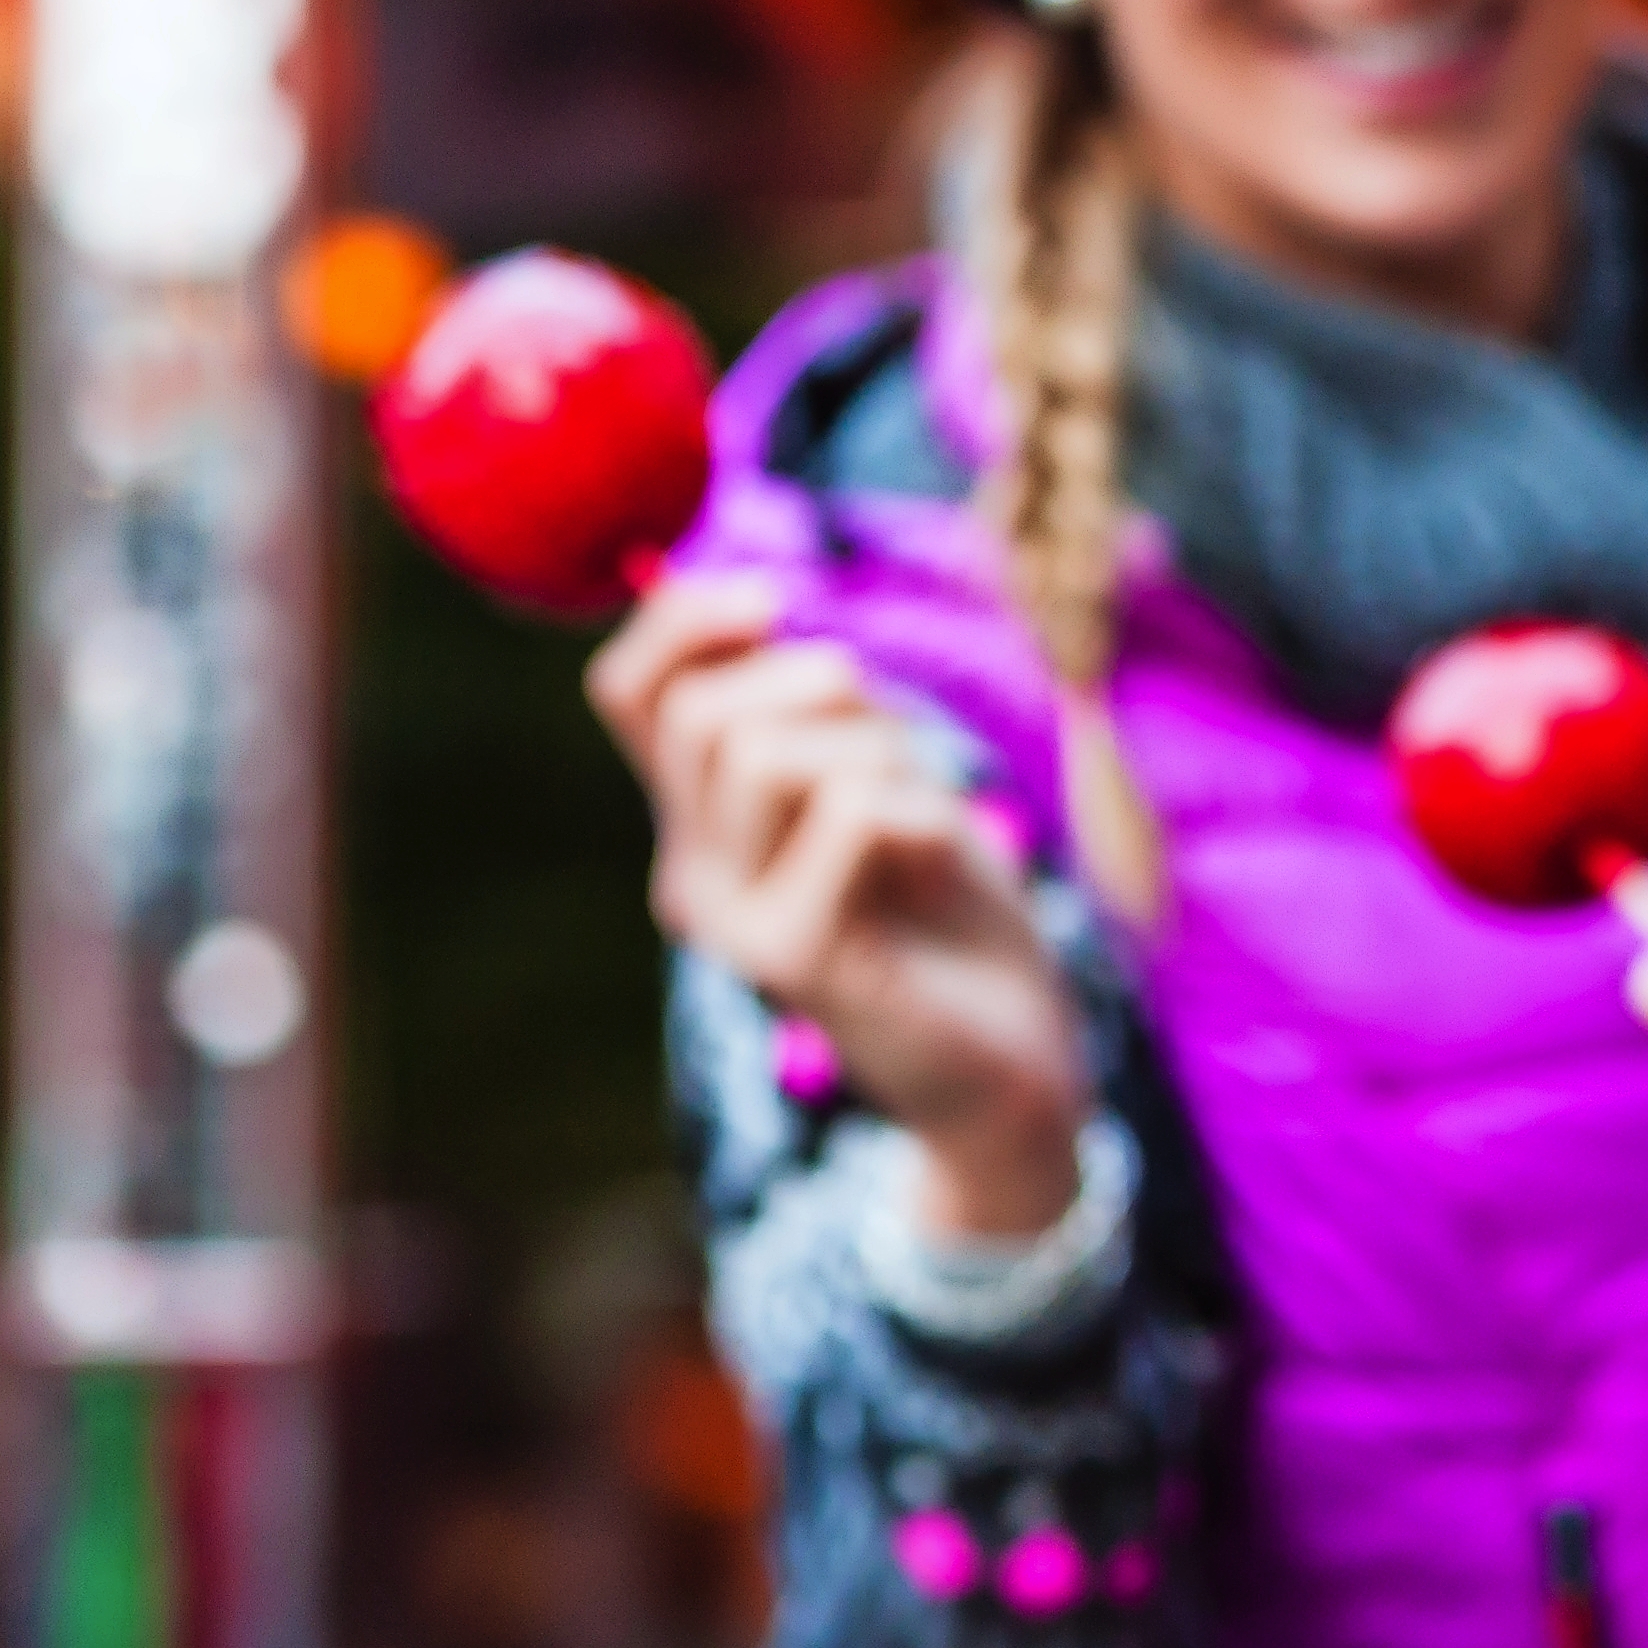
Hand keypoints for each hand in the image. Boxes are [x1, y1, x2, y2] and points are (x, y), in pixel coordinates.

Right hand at [588, 573, 1088, 1242]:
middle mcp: (695, 871)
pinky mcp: (789, 958)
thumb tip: (747, 592)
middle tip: (901, 764)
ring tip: (926, 830)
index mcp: (706, 820)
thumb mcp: (883, 777)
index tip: (775, 600)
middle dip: (829, 695)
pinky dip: (923, 814)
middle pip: (709, 711)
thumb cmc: (954, 907)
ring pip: (773, 753)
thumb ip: (814, 710)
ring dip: (885, 758)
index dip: (687, 621)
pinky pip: (848, 814)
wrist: (1015, 1055)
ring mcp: (732, 921)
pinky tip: (944, 872)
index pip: (633, 691)